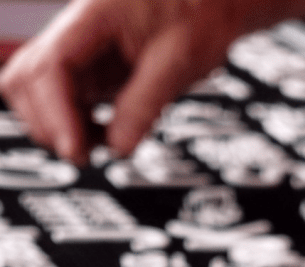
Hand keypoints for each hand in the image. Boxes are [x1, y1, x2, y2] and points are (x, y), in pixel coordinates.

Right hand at [0, 0, 247, 163]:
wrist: (215, 1)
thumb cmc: (202, 12)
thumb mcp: (180, 60)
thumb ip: (146, 103)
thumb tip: (119, 147)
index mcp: (94, 18)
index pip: (51, 66)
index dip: (56, 113)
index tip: (75, 148)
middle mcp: (79, 33)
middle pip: (28, 78)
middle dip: (48, 121)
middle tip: (83, 153)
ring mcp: (86, 52)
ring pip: (40, 90)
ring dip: (58, 124)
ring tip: (96, 146)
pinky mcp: (99, 69)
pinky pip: (69, 98)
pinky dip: (77, 123)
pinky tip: (104, 135)